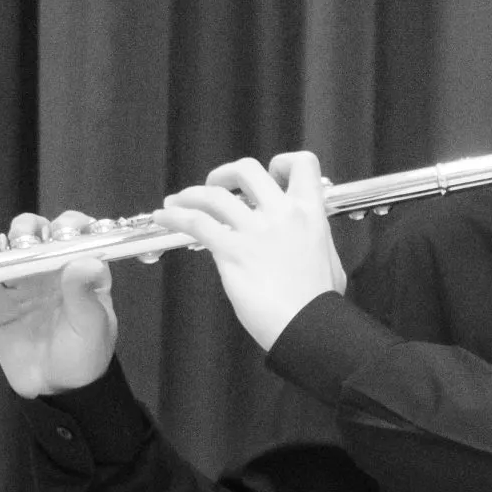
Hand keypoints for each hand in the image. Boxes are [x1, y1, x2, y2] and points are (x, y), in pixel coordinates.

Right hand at [0, 210, 118, 397]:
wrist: (55, 389)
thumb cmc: (84, 357)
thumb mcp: (91, 327)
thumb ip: (85, 295)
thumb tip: (88, 261)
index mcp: (81, 273)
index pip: (77, 236)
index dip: (69, 224)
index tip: (60, 229)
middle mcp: (52, 272)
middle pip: (37, 236)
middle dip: (28, 228)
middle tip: (23, 238)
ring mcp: (24, 284)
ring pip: (8, 251)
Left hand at [154, 152, 346, 351]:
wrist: (310, 326)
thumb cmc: (319, 304)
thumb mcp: (327, 261)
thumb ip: (311, 241)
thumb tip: (302, 241)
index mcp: (310, 214)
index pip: (301, 164)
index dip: (281, 164)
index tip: (269, 176)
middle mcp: (282, 215)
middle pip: (247, 170)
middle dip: (225, 174)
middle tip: (215, 186)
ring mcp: (255, 231)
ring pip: (214, 194)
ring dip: (191, 194)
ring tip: (177, 202)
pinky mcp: (232, 252)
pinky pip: (197, 223)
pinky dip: (175, 216)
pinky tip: (164, 217)